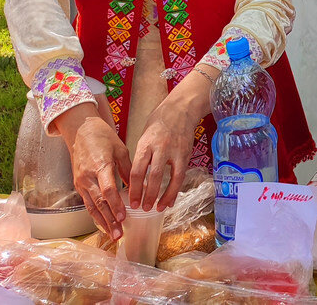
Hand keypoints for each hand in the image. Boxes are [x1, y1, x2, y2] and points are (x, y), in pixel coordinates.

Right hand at [55, 103, 130, 238]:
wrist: (80, 130)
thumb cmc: (102, 137)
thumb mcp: (120, 149)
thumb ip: (128, 168)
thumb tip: (139, 185)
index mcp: (100, 166)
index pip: (108, 190)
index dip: (115, 205)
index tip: (124, 217)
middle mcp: (88, 177)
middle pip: (98, 203)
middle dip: (109, 220)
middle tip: (118, 235)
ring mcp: (81, 182)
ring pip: (91, 206)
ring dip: (102, 221)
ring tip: (112, 235)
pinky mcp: (78, 184)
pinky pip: (87, 202)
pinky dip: (95, 214)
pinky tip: (103, 223)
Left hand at [129, 76, 210, 210]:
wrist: (181, 108)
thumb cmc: (159, 121)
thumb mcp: (144, 136)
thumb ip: (141, 155)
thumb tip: (135, 177)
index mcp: (145, 144)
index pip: (137, 170)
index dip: (133, 188)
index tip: (131, 200)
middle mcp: (160, 148)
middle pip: (152, 176)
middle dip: (147, 195)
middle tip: (142, 208)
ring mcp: (175, 151)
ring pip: (169, 178)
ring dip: (162, 196)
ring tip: (157, 208)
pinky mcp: (186, 154)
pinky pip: (180, 176)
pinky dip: (175, 190)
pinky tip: (170, 200)